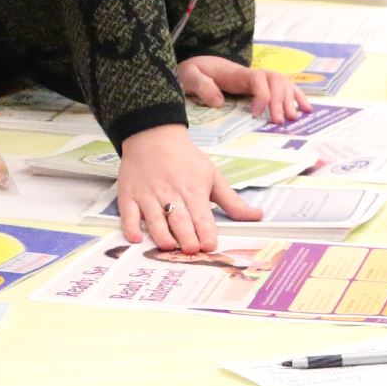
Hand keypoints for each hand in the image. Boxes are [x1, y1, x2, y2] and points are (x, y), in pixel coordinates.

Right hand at [115, 124, 262, 252]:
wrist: (152, 134)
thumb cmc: (185, 158)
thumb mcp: (212, 175)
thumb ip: (232, 201)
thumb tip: (257, 216)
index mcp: (193, 191)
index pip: (202, 216)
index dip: (206, 233)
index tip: (210, 246)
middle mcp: (170, 194)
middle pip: (179, 219)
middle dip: (186, 236)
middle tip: (191, 251)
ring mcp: (148, 195)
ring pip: (155, 218)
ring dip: (161, 234)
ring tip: (168, 247)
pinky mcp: (129, 196)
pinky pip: (128, 213)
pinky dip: (131, 226)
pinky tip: (135, 238)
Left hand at [176, 56, 304, 125]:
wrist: (194, 67)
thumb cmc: (192, 71)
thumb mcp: (189, 76)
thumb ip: (202, 86)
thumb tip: (220, 102)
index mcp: (236, 73)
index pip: (258, 79)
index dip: (262, 95)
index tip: (256, 114)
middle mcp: (250, 74)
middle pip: (276, 80)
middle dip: (280, 100)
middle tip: (278, 122)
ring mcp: (257, 79)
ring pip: (283, 83)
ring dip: (291, 99)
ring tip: (294, 118)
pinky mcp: (259, 87)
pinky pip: (282, 88)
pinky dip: (296, 96)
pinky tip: (306, 109)